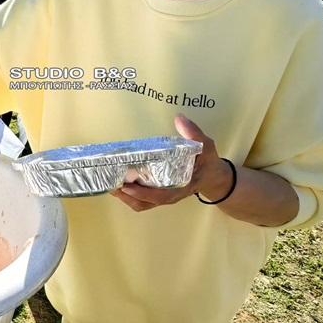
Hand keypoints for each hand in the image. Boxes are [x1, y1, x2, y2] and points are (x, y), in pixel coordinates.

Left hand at [110, 114, 231, 211]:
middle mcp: (170, 196)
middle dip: (126, 195)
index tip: (127, 186)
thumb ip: (194, 134)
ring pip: (140, 204)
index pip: (160, 195)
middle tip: (110, 183)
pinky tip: (117, 184)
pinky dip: (128, 195)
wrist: (213, 177)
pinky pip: (141, 200)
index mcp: (181, 187)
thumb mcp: (205, 147)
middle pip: (144, 203)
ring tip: (109, 184)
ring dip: (124, 197)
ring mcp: (163, 197)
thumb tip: (180, 118)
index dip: (143, 193)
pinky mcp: (159, 195)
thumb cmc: (207, 162)